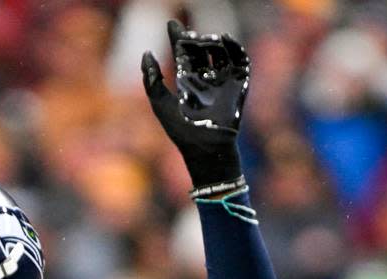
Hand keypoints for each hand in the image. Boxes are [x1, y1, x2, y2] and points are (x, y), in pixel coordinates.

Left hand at [142, 20, 249, 189]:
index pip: (182, 54)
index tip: (171, 24)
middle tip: (188, 34)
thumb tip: (146, 53)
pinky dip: (235, 48)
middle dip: (194, 39)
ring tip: (204, 36)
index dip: (177, 38)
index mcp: (186, 82)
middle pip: (201, 51)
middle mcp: (205, 79)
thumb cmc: (180, 129)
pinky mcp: (239, 85)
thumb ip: (151, 80)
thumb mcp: (160, 103)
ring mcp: (222, 81)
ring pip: (220, 53)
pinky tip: (225, 39)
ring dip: (212, 41)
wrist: (205, 147)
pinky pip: (240, 62)